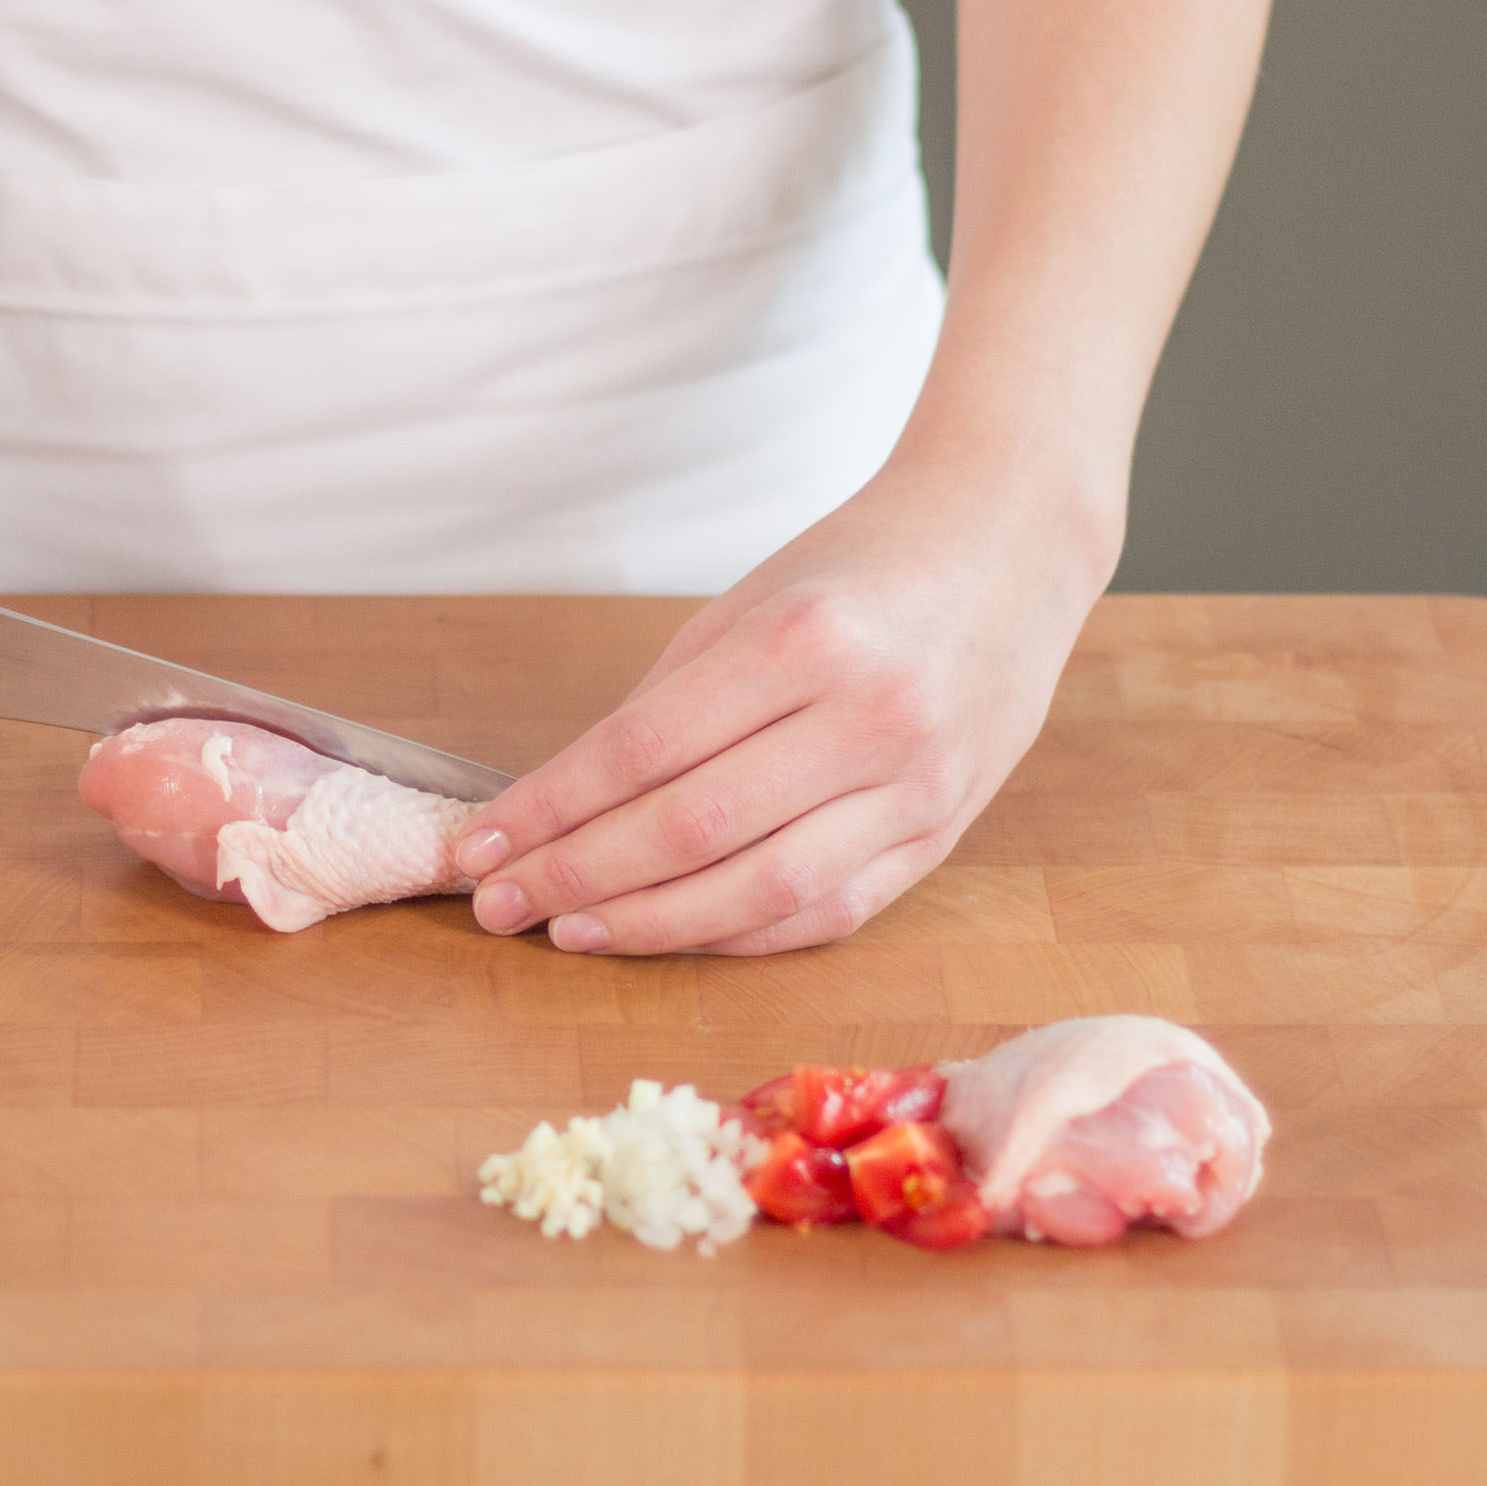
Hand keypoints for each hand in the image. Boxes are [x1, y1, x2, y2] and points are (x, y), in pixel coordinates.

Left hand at [454, 426, 1118, 955]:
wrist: (1007, 548)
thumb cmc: (860, 569)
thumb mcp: (747, 606)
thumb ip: (667, 707)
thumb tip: (565, 809)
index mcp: (805, 641)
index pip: (644, 750)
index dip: (550, 809)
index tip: (479, 846)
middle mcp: (869, 717)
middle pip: (693, 829)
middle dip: (578, 875)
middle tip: (500, 904)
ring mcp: (917, 786)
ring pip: (761, 890)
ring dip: (649, 925)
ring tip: (569, 931)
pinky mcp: (941, 834)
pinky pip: (828, 912)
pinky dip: (738, 936)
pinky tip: (668, 937)